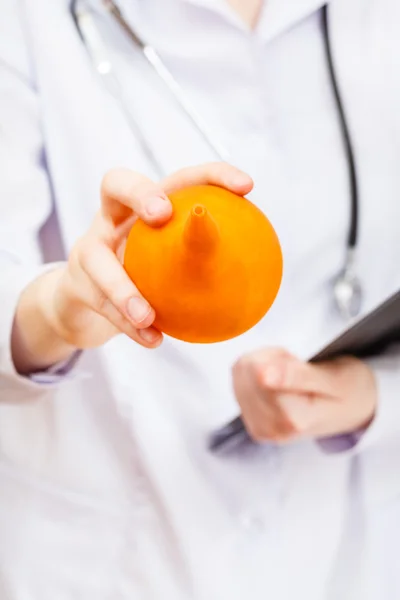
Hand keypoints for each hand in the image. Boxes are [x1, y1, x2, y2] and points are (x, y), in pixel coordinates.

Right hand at [13, 163, 252, 372]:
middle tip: (161, 214)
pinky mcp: (74, 284)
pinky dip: (126, 325)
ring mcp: (88, 248)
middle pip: (116, 184)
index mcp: (145, 208)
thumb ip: (204, 265)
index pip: (179, 179)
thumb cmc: (142, 278)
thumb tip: (263, 277)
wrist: (86, 301)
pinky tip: (153, 340)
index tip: (246, 187)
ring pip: (98, 260)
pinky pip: (101, 305)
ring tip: (146, 314)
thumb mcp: (173, 267)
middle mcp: (112, 218)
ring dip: (123, 288)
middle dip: (140, 193)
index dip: (210, 175)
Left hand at [232, 348, 376, 441]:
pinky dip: (256, 373)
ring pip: (239, 373)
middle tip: (297, 368)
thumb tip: (261, 374)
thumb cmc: (347, 389)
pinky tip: (279, 382)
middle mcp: (271, 429)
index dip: (278, 357)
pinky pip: (238, 381)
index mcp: (292, 420)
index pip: (258, 371)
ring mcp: (259, 429)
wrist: (352, 409)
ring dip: (263, 364)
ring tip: (290, 375)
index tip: (300, 364)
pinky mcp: (252, 423)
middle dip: (270, 359)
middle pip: (246, 370)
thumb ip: (296, 376)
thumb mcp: (331, 378)